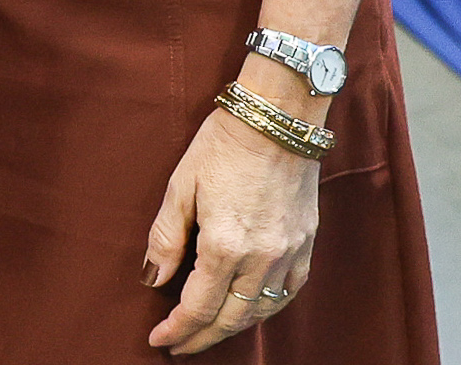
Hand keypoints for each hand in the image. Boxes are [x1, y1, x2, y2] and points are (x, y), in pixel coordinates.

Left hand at [142, 102, 319, 353]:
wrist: (277, 118)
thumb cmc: (222, 145)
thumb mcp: (179, 185)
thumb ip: (166, 237)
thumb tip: (153, 278)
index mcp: (225, 244)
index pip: (198, 306)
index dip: (178, 330)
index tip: (159, 340)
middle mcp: (262, 257)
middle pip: (231, 318)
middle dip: (202, 337)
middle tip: (179, 346)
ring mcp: (290, 253)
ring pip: (261, 311)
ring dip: (233, 328)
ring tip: (208, 332)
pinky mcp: (307, 244)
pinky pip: (288, 293)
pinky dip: (265, 309)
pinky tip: (249, 310)